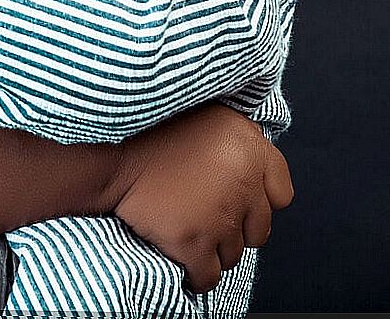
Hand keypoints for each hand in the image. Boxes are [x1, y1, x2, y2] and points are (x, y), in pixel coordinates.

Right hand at [107, 102, 293, 294]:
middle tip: (206, 214)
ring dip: (212, 247)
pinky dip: (197, 274)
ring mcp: (218, 218)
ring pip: (232, 254)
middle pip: (258, 231)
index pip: (281, 195)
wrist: (108, 151)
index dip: (258, 199)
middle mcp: (243, 184)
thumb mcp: (208, 114)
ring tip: (187, 228)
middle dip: (234, 227)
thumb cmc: (151, 130)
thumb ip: (238, 138)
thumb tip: (252, 162)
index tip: (239, 199)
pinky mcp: (191, 242)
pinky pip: (207, 276)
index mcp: (249, 148)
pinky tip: (183, 259)